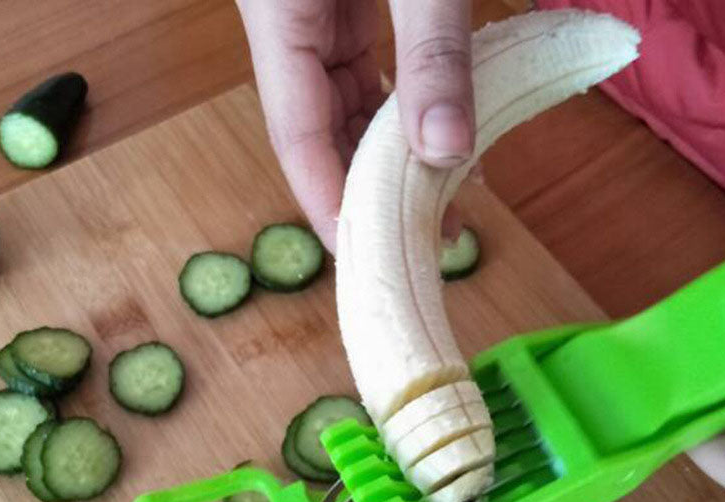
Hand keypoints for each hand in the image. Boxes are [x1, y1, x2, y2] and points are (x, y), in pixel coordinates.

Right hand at [237, 0, 473, 251]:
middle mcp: (284, 29)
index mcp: (276, 13)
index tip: (372, 256)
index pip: (295, 135)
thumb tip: (448, 150)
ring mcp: (313, 23)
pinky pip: (367, 83)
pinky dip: (403, 120)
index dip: (331, 204)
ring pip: (345, 115)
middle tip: (423, 238)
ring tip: (444, 207)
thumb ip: (431, 53)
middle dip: (372, 192)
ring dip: (393, 162)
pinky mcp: (342, 14)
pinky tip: (440, 149)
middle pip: (320, 136)